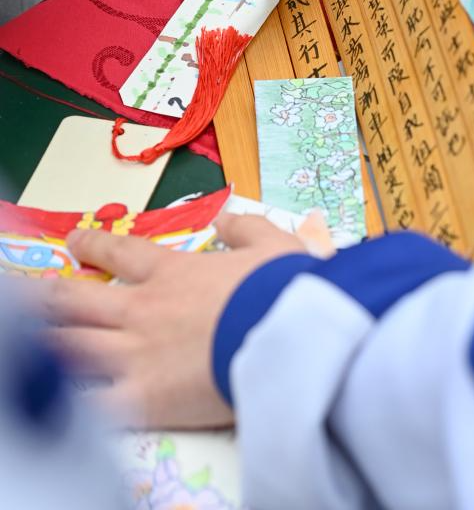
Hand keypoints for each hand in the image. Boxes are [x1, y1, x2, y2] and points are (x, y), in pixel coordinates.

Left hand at [35, 214, 304, 429]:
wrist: (292, 336)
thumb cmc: (284, 288)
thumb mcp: (273, 244)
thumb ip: (246, 229)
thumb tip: (227, 220)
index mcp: (173, 273)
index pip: (120, 254)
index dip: (92, 245)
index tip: (75, 241)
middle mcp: (144, 309)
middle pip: (78, 299)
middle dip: (51, 296)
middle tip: (37, 294)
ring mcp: (136, 354)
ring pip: (71, 345)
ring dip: (48, 339)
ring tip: (31, 338)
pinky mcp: (141, 399)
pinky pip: (92, 402)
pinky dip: (72, 399)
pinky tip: (56, 396)